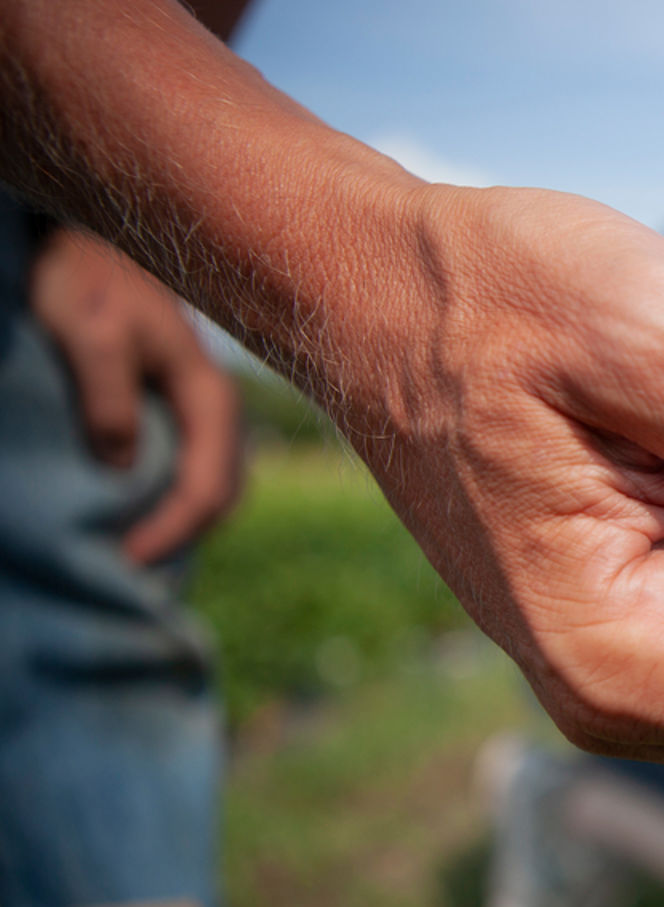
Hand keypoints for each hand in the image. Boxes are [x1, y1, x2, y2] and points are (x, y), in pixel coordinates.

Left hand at [28, 226, 241, 564]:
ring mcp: (200, 404)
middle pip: (224, 492)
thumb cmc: (82, 272)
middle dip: (184, 533)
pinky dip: (173, 493)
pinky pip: (193, 463)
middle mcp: (216, 404)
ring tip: (134, 538)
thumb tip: (121, 466)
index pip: (210, 485)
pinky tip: (138, 498)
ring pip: (212, 480)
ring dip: (181, 516)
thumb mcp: (87, 327)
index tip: (125, 558)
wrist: (85, 231)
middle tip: (128, 561)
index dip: (174, 529)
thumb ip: (108, 394)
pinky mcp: (179, 401)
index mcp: (208, 393)